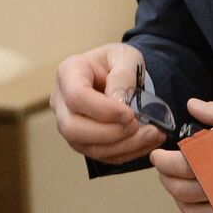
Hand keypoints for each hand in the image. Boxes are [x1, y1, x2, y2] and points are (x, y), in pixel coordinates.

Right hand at [50, 43, 164, 163]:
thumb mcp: (126, 58)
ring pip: (86, 146)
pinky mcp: (81, 140)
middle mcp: (61, 100)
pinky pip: (100, 155)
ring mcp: (68, 123)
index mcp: (69, 72)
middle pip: (73, 128)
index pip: (76, 97)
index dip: (103, 110)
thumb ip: (123, 77)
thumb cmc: (118, 62)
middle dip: (110, 134)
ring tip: (152, 135)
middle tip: (140, 127)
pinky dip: (126, 152)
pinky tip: (146, 142)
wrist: (117, 74)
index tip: (130, 114)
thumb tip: (119, 104)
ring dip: (123, 146)